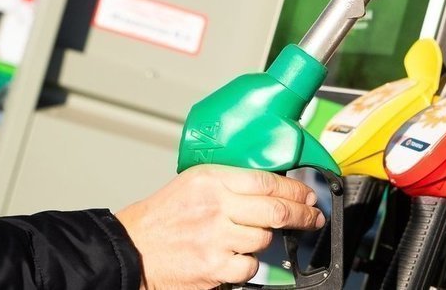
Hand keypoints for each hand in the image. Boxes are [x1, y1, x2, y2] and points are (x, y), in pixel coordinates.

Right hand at [116, 164, 324, 289]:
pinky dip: (249, 263)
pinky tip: (237, 255)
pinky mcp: (214, 266)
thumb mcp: (195, 182)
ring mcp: (216, 238)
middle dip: (303, 215)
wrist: (133, 248)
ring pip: (264, 238)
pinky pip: (251, 266)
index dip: (295, 190)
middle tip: (312, 217)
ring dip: (266, 239)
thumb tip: (272, 185)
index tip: (308, 196)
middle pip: (276, 210)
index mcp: (212, 179)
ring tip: (252, 235)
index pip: (267, 181)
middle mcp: (216, 206)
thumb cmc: (163, 216)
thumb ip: (230, 180)